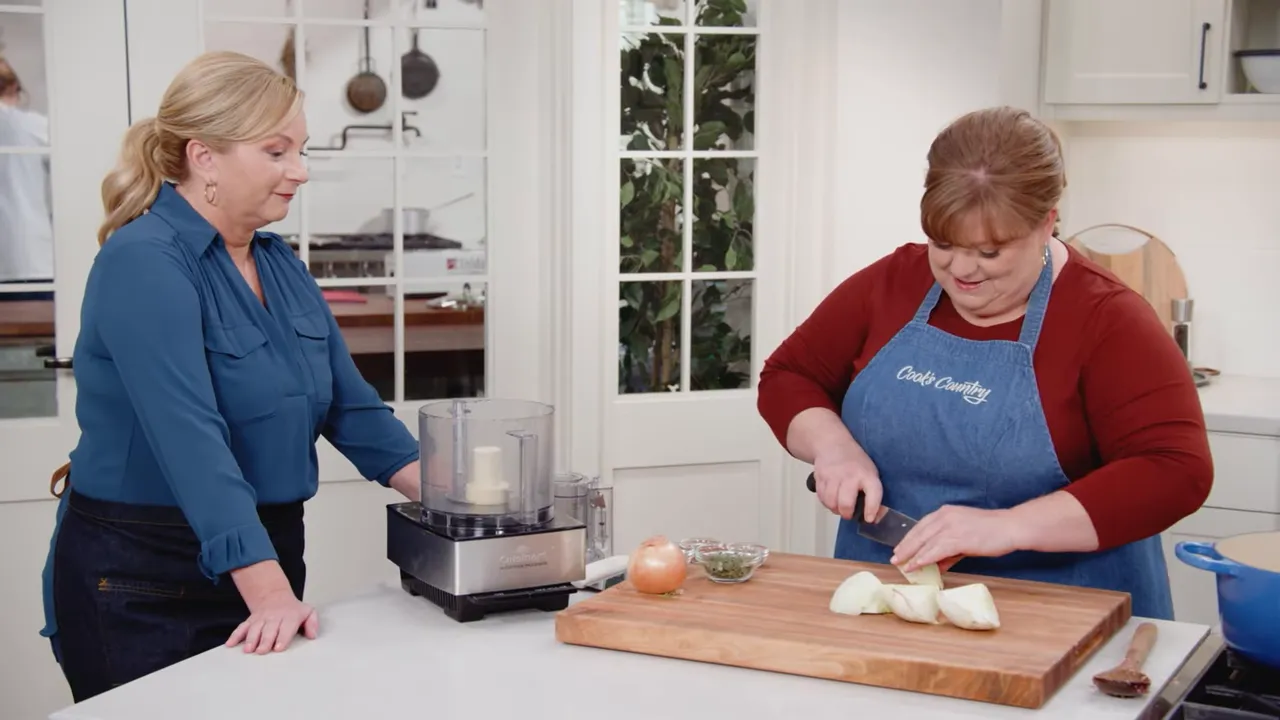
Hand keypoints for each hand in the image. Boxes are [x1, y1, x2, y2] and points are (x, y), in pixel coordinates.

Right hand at [226, 589, 318, 653]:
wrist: (275, 597)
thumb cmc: (293, 610)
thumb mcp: (308, 612)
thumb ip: (312, 623)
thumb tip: (313, 635)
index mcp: (290, 617)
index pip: (286, 628)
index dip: (282, 638)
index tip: (278, 648)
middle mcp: (274, 618)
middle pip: (269, 630)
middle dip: (265, 641)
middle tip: (261, 651)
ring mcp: (261, 619)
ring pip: (254, 629)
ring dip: (251, 639)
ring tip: (248, 650)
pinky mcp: (250, 621)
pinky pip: (241, 627)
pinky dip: (235, 635)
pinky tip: (230, 644)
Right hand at [812, 442, 882, 522]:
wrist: (833, 444)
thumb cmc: (855, 463)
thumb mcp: (870, 474)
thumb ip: (873, 496)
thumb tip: (875, 518)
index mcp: (867, 475)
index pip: (873, 493)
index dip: (871, 508)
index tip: (869, 519)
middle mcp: (850, 475)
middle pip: (846, 503)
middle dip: (847, 513)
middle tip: (848, 514)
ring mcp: (833, 476)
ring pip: (831, 502)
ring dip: (835, 509)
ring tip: (839, 506)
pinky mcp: (820, 477)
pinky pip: (821, 497)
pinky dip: (826, 502)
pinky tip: (830, 498)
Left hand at [890, 505, 1022, 573]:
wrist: (1010, 527)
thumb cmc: (990, 532)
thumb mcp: (965, 538)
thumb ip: (950, 551)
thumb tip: (937, 565)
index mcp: (945, 512)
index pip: (921, 526)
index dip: (909, 539)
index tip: (900, 548)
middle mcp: (945, 516)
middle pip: (919, 533)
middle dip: (905, 547)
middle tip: (895, 559)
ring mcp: (951, 526)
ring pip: (925, 542)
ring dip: (912, 555)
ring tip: (902, 565)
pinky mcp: (959, 538)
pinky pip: (936, 550)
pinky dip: (924, 558)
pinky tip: (917, 565)